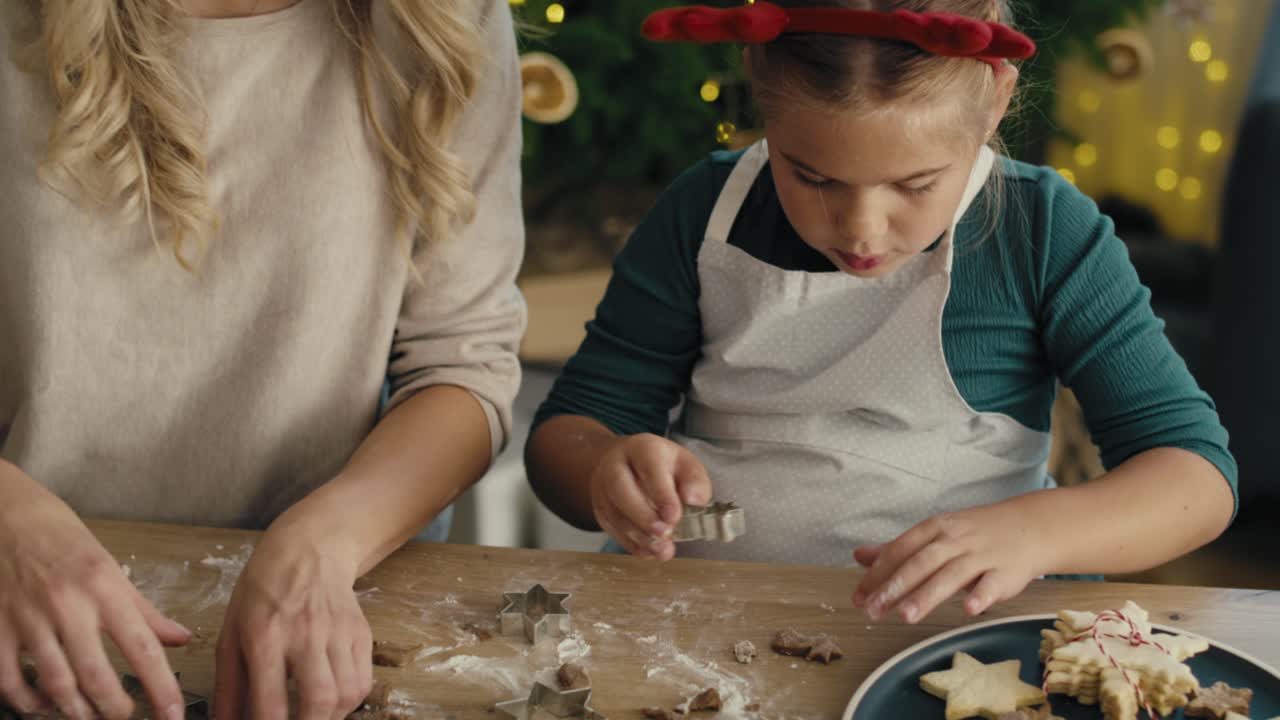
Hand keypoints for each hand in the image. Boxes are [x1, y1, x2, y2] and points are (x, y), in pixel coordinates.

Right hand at [0, 473, 189, 719]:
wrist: (7, 516)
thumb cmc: (63, 540)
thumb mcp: (112, 568)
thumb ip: (146, 610)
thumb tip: (182, 639)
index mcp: (105, 587)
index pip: (143, 647)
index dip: (161, 688)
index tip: (173, 715)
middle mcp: (68, 604)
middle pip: (97, 676)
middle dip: (116, 709)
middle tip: (126, 719)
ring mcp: (28, 618)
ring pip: (55, 684)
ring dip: (76, 712)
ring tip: (90, 717)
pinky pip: (9, 682)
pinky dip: (28, 703)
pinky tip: (44, 706)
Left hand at [213, 526, 371, 719]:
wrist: (306, 551)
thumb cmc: (262, 593)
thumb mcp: (230, 635)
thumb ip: (227, 687)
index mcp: (264, 636)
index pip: (270, 703)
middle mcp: (305, 634)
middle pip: (319, 701)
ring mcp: (337, 632)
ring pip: (347, 694)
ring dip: (330, 718)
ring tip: (312, 718)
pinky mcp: (360, 632)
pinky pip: (363, 681)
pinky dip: (349, 702)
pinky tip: (331, 703)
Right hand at [589, 433, 710, 560]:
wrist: (627, 464)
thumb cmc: (661, 465)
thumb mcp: (685, 464)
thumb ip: (695, 481)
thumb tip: (694, 500)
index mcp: (642, 449)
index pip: (649, 467)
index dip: (661, 493)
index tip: (674, 516)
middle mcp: (616, 465)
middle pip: (620, 488)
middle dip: (643, 515)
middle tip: (664, 533)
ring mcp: (603, 488)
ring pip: (614, 513)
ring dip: (638, 535)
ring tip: (661, 549)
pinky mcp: (600, 509)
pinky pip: (611, 528)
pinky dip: (631, 544)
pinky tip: (650, 552)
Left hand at [851, 502, 1048, 623]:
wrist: (1028, 527)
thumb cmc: (973, 534)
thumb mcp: (933, 535)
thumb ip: (897, 550)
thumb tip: (859, 556)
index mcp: (934, 529)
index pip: (900, 550)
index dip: (878, 574)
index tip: (859, 597)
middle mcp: (955, 540)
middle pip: (921, 562)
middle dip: (896, 586)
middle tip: (873, 610)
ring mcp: (981, 555)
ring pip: (952, 575)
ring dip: (928, 595)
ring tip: (907, 616)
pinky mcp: (1005, 572)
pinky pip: (992, 584)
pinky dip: (981, 595)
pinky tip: (968, 610)